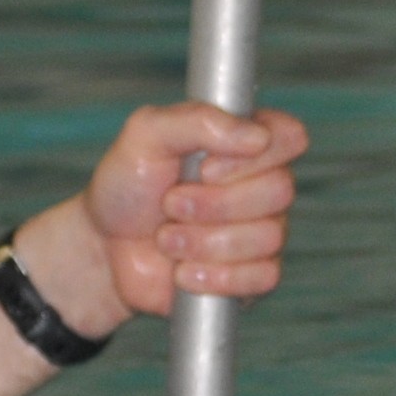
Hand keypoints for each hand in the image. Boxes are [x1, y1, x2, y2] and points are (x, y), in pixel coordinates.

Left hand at [56, 103, 312, 324]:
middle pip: (280, 190)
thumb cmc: (128, 186)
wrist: (104, 249)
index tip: (206, 167)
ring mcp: (263, 232)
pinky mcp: (253, 276)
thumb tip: (257, 137)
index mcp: (246, 143)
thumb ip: (197, 119)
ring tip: (167, 239)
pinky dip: (214, 275)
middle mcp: (263, 185)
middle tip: (170, 204)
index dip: (256, 155)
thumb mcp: (145, 135)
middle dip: (213, 204)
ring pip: (268, 236)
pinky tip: (184, 271)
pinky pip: (262, 276)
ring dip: (203, 241)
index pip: (290, 137)